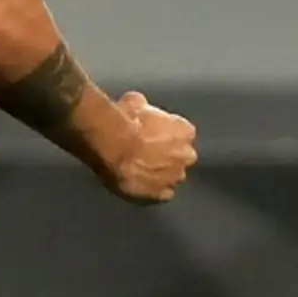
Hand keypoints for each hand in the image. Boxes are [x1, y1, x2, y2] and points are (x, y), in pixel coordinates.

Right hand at [102, 90, 197, 204]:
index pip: (182, 133)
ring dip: (160, 174)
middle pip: (181, 157)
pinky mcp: (159, 195)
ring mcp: (174, 177)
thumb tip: (137, 105)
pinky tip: (139, 185)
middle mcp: (186, 156)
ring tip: (139, 170)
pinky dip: (152, 190)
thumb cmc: (124, 120)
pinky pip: (160, 194)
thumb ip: (144, 107)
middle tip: (146, 152)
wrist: (111, 145)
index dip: (165, 133)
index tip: (152, 133)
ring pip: (171, 177)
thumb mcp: (135, 102)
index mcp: (185, 131)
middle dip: (168, 155)